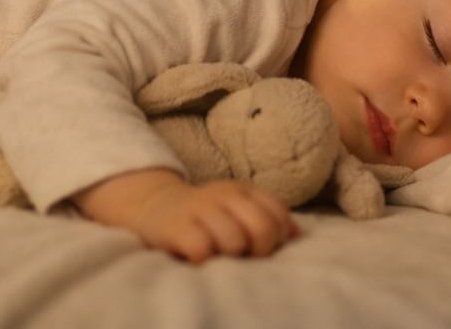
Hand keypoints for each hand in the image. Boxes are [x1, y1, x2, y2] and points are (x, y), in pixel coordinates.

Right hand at [74, 170, 298, 263]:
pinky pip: (203, 249)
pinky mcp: (177, 226)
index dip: (276, 237)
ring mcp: (200, 208)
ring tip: (217, 256)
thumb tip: (297, 234)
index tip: (260, 247)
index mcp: (243, 190)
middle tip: (242, 256)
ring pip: (234, 240)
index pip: (278, 213)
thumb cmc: (204, 215)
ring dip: (229, 256)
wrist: (154, 206)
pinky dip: (204, 260)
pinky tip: (198, 258)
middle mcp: (224, 194)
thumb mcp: (237, 208)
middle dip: (258, 250)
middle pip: (262, 228)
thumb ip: (267, 217)